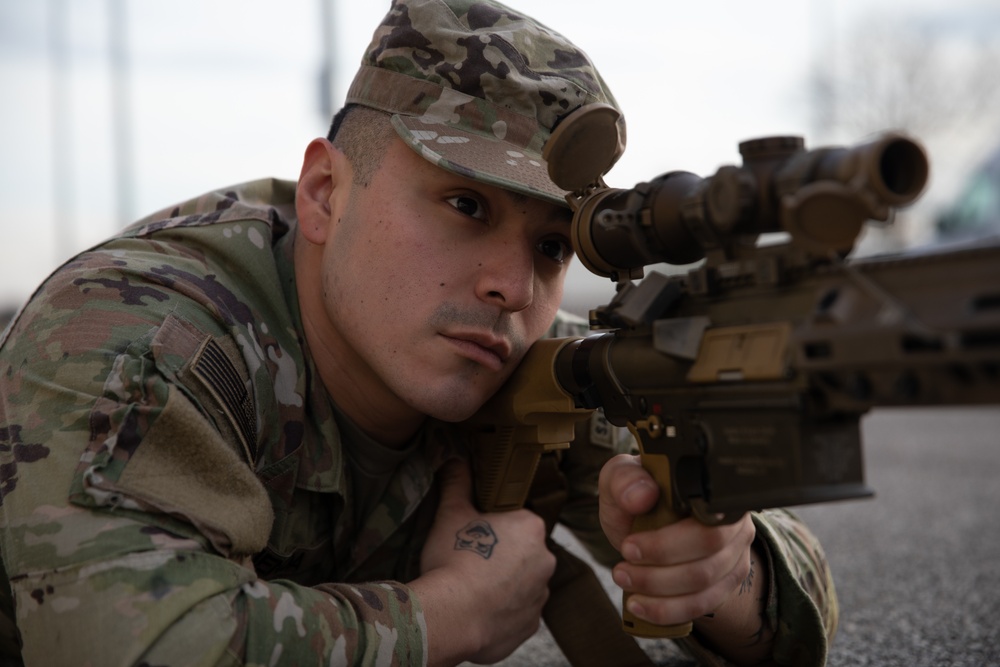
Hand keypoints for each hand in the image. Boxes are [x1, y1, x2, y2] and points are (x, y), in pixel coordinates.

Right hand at [414, 459, 555, 665]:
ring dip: (504, 585)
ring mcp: (540, 595)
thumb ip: (457, 484)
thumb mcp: (451, 514)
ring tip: (473, 589)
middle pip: (523, 552)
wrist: (454, 615)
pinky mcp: (530, 625)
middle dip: (502, 556)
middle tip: (471, 561)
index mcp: (531, 528)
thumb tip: (455, 459)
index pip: (517, 521)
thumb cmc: (454, 559)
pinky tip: (479, 611)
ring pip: (523, 584)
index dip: (494, 528)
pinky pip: (517, 613)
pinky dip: (502, 612)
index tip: (476, 537)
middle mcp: (546, 560)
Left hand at [598, 454, 755, 625]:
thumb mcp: (619, 477)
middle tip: (622, 569)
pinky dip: (669, 609)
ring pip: (706, 582)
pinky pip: (704, 603)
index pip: (707, 513)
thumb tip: (643, 496)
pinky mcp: (727, 580)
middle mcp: (734, 518)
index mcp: (712, 486)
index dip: (669, 539)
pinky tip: (642, 606)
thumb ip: (624, 479)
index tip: (629, 546)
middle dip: (659, 569)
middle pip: (709, 551)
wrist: (640, 519)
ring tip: (626, 584)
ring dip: (660, 593)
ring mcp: (735, 551)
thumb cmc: (635, 495)